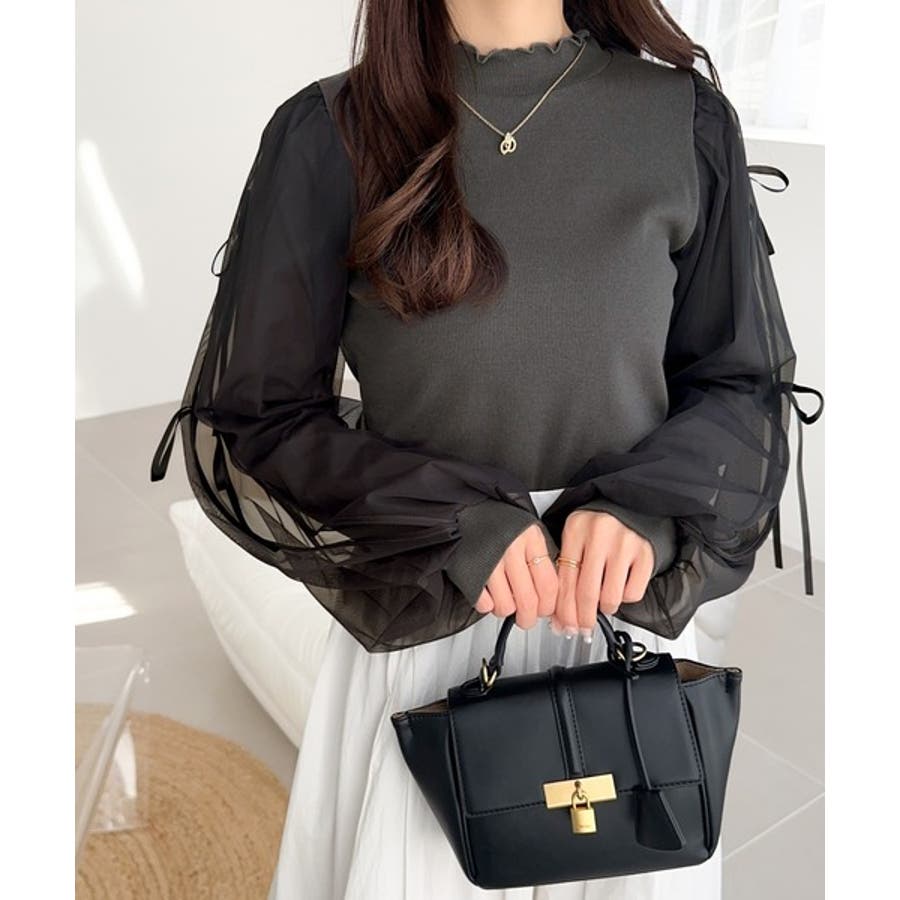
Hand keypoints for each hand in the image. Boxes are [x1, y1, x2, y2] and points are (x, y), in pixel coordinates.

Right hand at [474, 524, 558, 628]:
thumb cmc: (500, 524)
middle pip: (528, 600)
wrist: (466, 510)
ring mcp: (489, 560)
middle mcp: (511, 548)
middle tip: (527, 619)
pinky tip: (489, 594)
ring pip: (506, 606)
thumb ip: (541, 559)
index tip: (546, 610)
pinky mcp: (468, 570)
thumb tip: (551, 596)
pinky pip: (484, 603)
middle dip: (529, 618)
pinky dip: (487, 605)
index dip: (549, 606)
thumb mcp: (528, 532)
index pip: (549, 584)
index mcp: (531, 538)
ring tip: (505, 602)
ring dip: (507, 611)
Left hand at [551, 510, 653, 639]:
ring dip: (605, 609)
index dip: (563, 610)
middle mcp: (600, 535)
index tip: (563, 625)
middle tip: (583, 628)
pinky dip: (625, 598)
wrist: (631, 503)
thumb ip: (566, 571)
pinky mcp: (645, 554)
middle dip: (583, 619)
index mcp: (576, 529)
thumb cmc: (599, 525)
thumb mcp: (576, 538)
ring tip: (603, 604)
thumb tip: (561, 616)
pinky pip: (633, 593)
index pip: (565, 580)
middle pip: (586, 592)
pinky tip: (620, 588)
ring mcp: (624, 544)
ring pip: (610, 597)